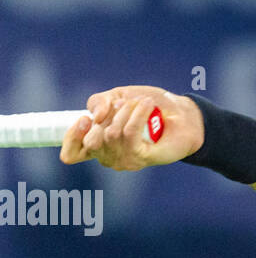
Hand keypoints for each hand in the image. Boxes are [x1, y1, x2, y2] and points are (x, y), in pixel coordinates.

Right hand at [60, 86, 203, 170]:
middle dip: (108, 115)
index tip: (86, 118)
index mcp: (97, 145)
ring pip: (111, 134)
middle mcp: (107, 157)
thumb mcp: (118, 96)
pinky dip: (137, 114)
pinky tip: (147, 105)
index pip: (70, 154)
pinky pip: (128, 133)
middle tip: (126, 104)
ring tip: (143, 102)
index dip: (72, 137)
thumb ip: (98, 102)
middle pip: (91, 141)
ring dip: (126, 111)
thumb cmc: (150, 107)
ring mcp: (123, 161)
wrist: (183, 114)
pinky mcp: (141, 158)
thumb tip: (93, 116)